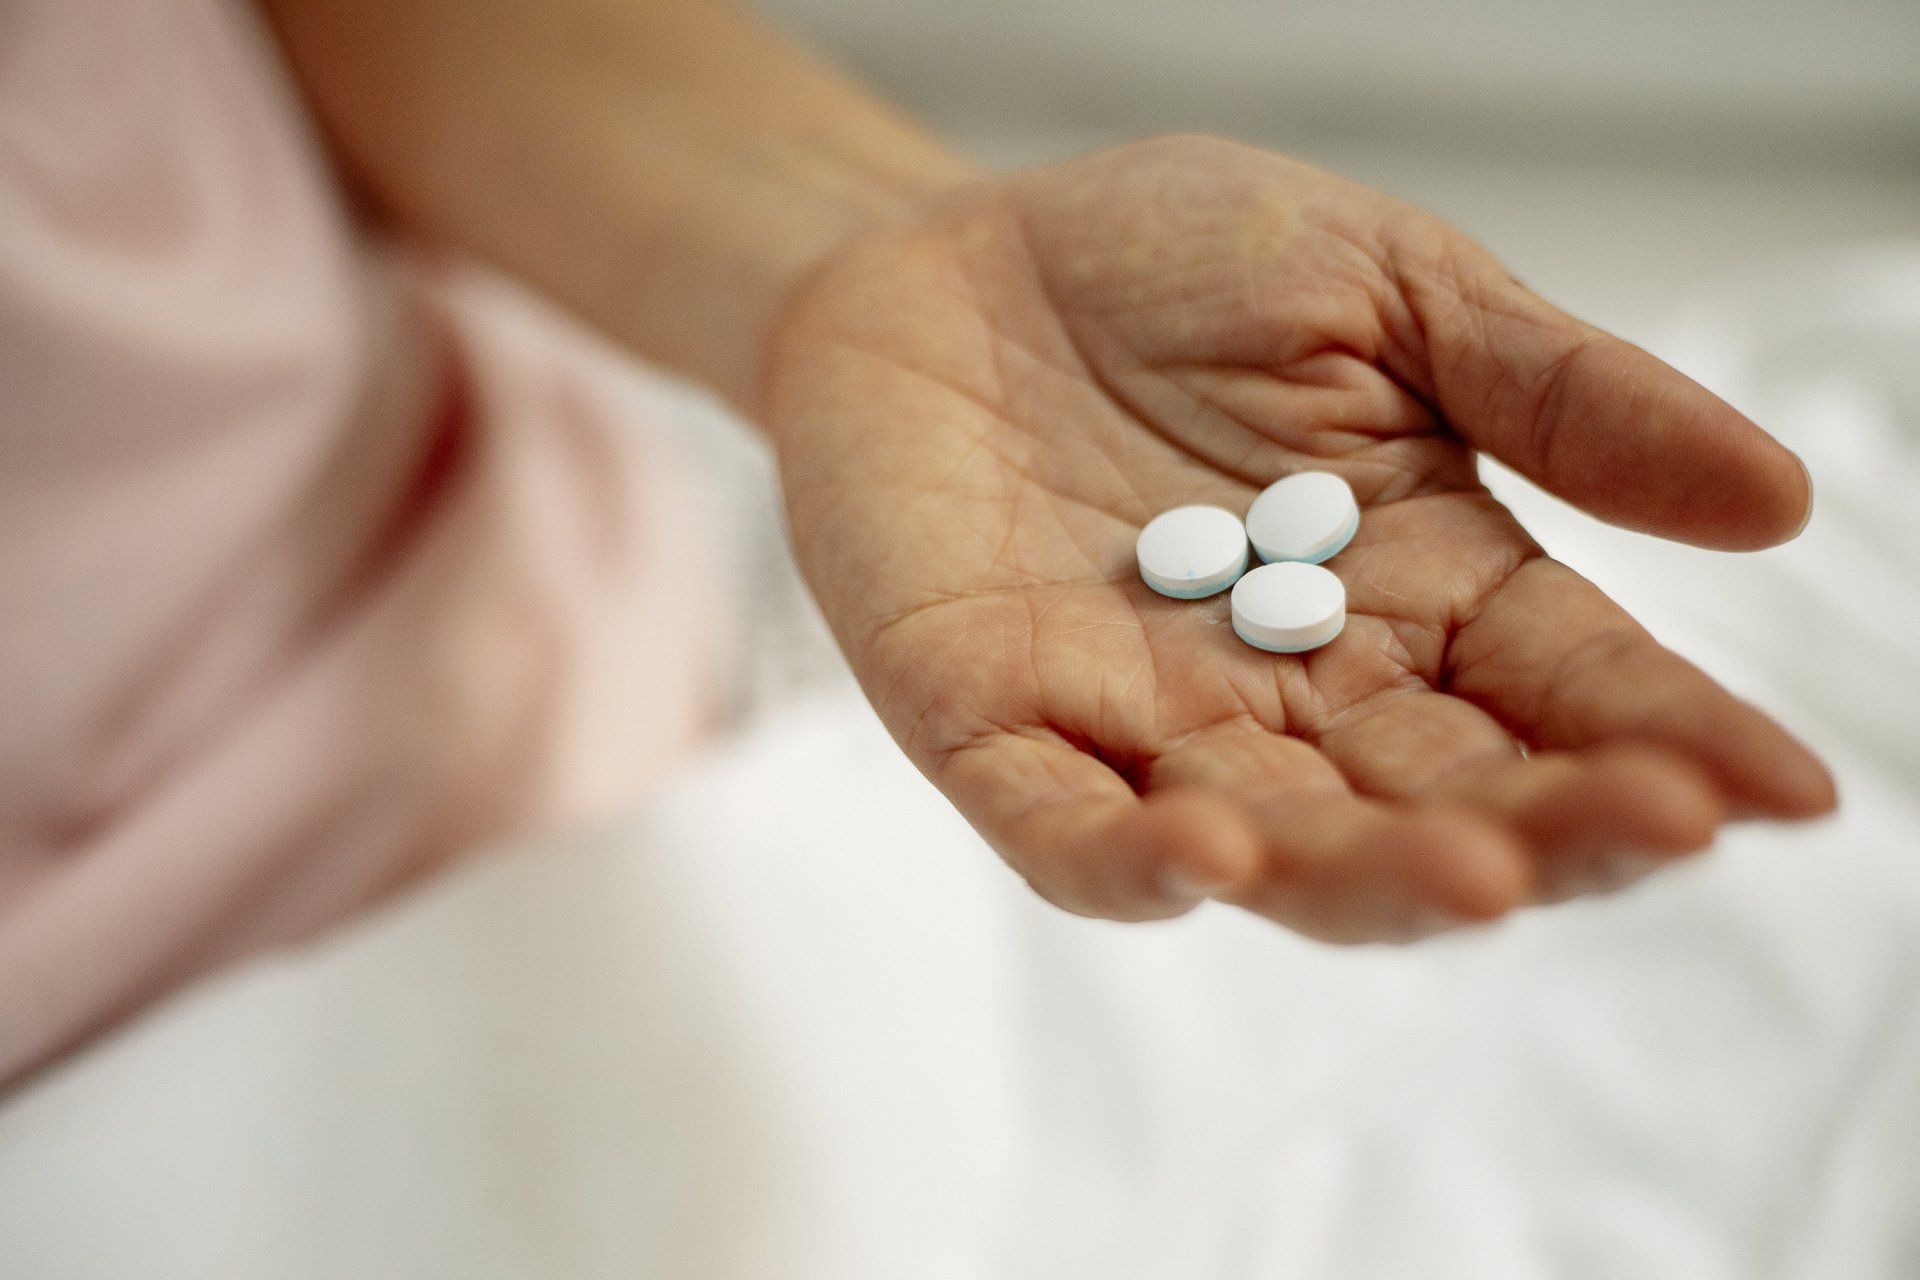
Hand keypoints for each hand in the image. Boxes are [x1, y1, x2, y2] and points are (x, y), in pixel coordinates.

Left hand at [763, 135, 1833, 940]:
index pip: (1562, 690)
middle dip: (1550, 826)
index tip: (1781, 790)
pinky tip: (1207, 853)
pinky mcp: (992, 724)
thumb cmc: (1166, 270)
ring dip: (1373, 873)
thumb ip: (1553, 393)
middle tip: (1654, 823)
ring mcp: (1145, 720)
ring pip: (1279, 847)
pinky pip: (1064, 827)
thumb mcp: (1386, 292)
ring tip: (1474, 867)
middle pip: (1443, 799)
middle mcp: (1299, 686)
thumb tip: (1776, 498)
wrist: (944, 259)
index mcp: (1417, 587)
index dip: (1668, 742)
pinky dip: (1131, 859)